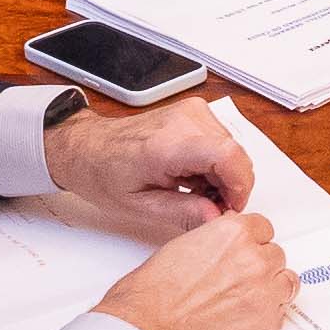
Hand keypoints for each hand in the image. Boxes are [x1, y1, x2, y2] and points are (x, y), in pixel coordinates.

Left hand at [44, 92, 250, 231]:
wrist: (90, 147)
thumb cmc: (106, 173)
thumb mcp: (141, 206)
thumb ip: (184, 213)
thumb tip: (217, 218)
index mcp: (166, 145)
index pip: (228, 156)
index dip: (240, 185)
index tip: (230, 205)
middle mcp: (183, 121)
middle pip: (235, 156)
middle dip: (229, 186)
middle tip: (204, 205)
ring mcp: (191, 111)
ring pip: (233, 149)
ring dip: (222, 176)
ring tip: (192, 190)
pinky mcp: (195, 111)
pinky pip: (223, 140)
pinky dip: (216, 163)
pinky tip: (192, 175)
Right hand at [90, 207, 294, 329]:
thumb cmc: (149, 297)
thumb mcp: (180, 248)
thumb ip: (213, 244)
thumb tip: (222, 251)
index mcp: (232, 233)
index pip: (262, 228)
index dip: (251, 243)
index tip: (244, 253)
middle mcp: (254, 259)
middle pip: (275, 255)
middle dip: (259, 267)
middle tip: (237, 283)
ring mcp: (264, 293)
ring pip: (285, 283)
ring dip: (269, 289)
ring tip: (244, 302)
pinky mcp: (266, 325)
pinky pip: (280, 314)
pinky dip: (265, 317)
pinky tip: (241, 322)